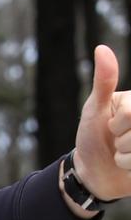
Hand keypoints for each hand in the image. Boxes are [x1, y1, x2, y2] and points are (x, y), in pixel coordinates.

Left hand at [71, 45, 130, 207]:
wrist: (92, 171)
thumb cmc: (92, 136)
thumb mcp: (95, 108)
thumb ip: (103, 81)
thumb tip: (102, 49)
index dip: (118, 123)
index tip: (111, 124)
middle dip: (121, 140)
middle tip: (116, 139)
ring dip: (124, 155)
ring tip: (121, 151)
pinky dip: (128, 165)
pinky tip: (127, 163)